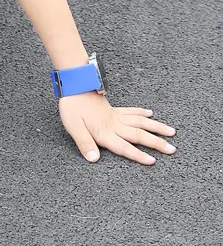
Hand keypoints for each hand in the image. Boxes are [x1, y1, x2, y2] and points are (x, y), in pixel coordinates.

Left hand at [58, 92, 176, 164]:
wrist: (74, 85)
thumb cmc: (72, 107)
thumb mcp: (74, 127)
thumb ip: (85, 143)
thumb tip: (94, 159)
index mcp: (105, 132)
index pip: (123, 147)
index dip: (137, 155)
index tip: (153, 161)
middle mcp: (114, 125)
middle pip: (138, 135)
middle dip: (156, 143)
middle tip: (173, 149)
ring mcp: (115, 115)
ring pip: (140, 122)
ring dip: (156, 127)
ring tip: (171, 131)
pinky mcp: (113, 108)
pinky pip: (131, 111)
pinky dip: (141, 113)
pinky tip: (150, 113)